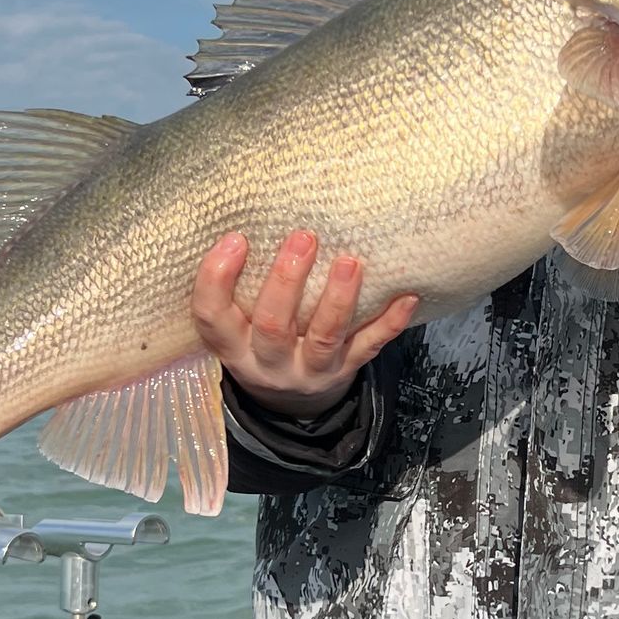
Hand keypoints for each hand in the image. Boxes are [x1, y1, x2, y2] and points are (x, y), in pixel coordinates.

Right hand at [192, 229, 417, 418]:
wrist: (290, 402)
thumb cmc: (258, 340)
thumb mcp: (236, 324)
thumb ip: (239, 286)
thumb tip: (255, 216)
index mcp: (232, 346)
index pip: (212, 316)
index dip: (217, 279)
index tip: (236, 238)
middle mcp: (268, 363)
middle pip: (272, 325)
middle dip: (287, 280)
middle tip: (304, 237)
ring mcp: (309, 370)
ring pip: (323, 337)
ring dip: (338, 299)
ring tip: (350, 261)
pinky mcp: (345, 370)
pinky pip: (369, 348)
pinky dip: (389, 324)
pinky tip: (406, 297)